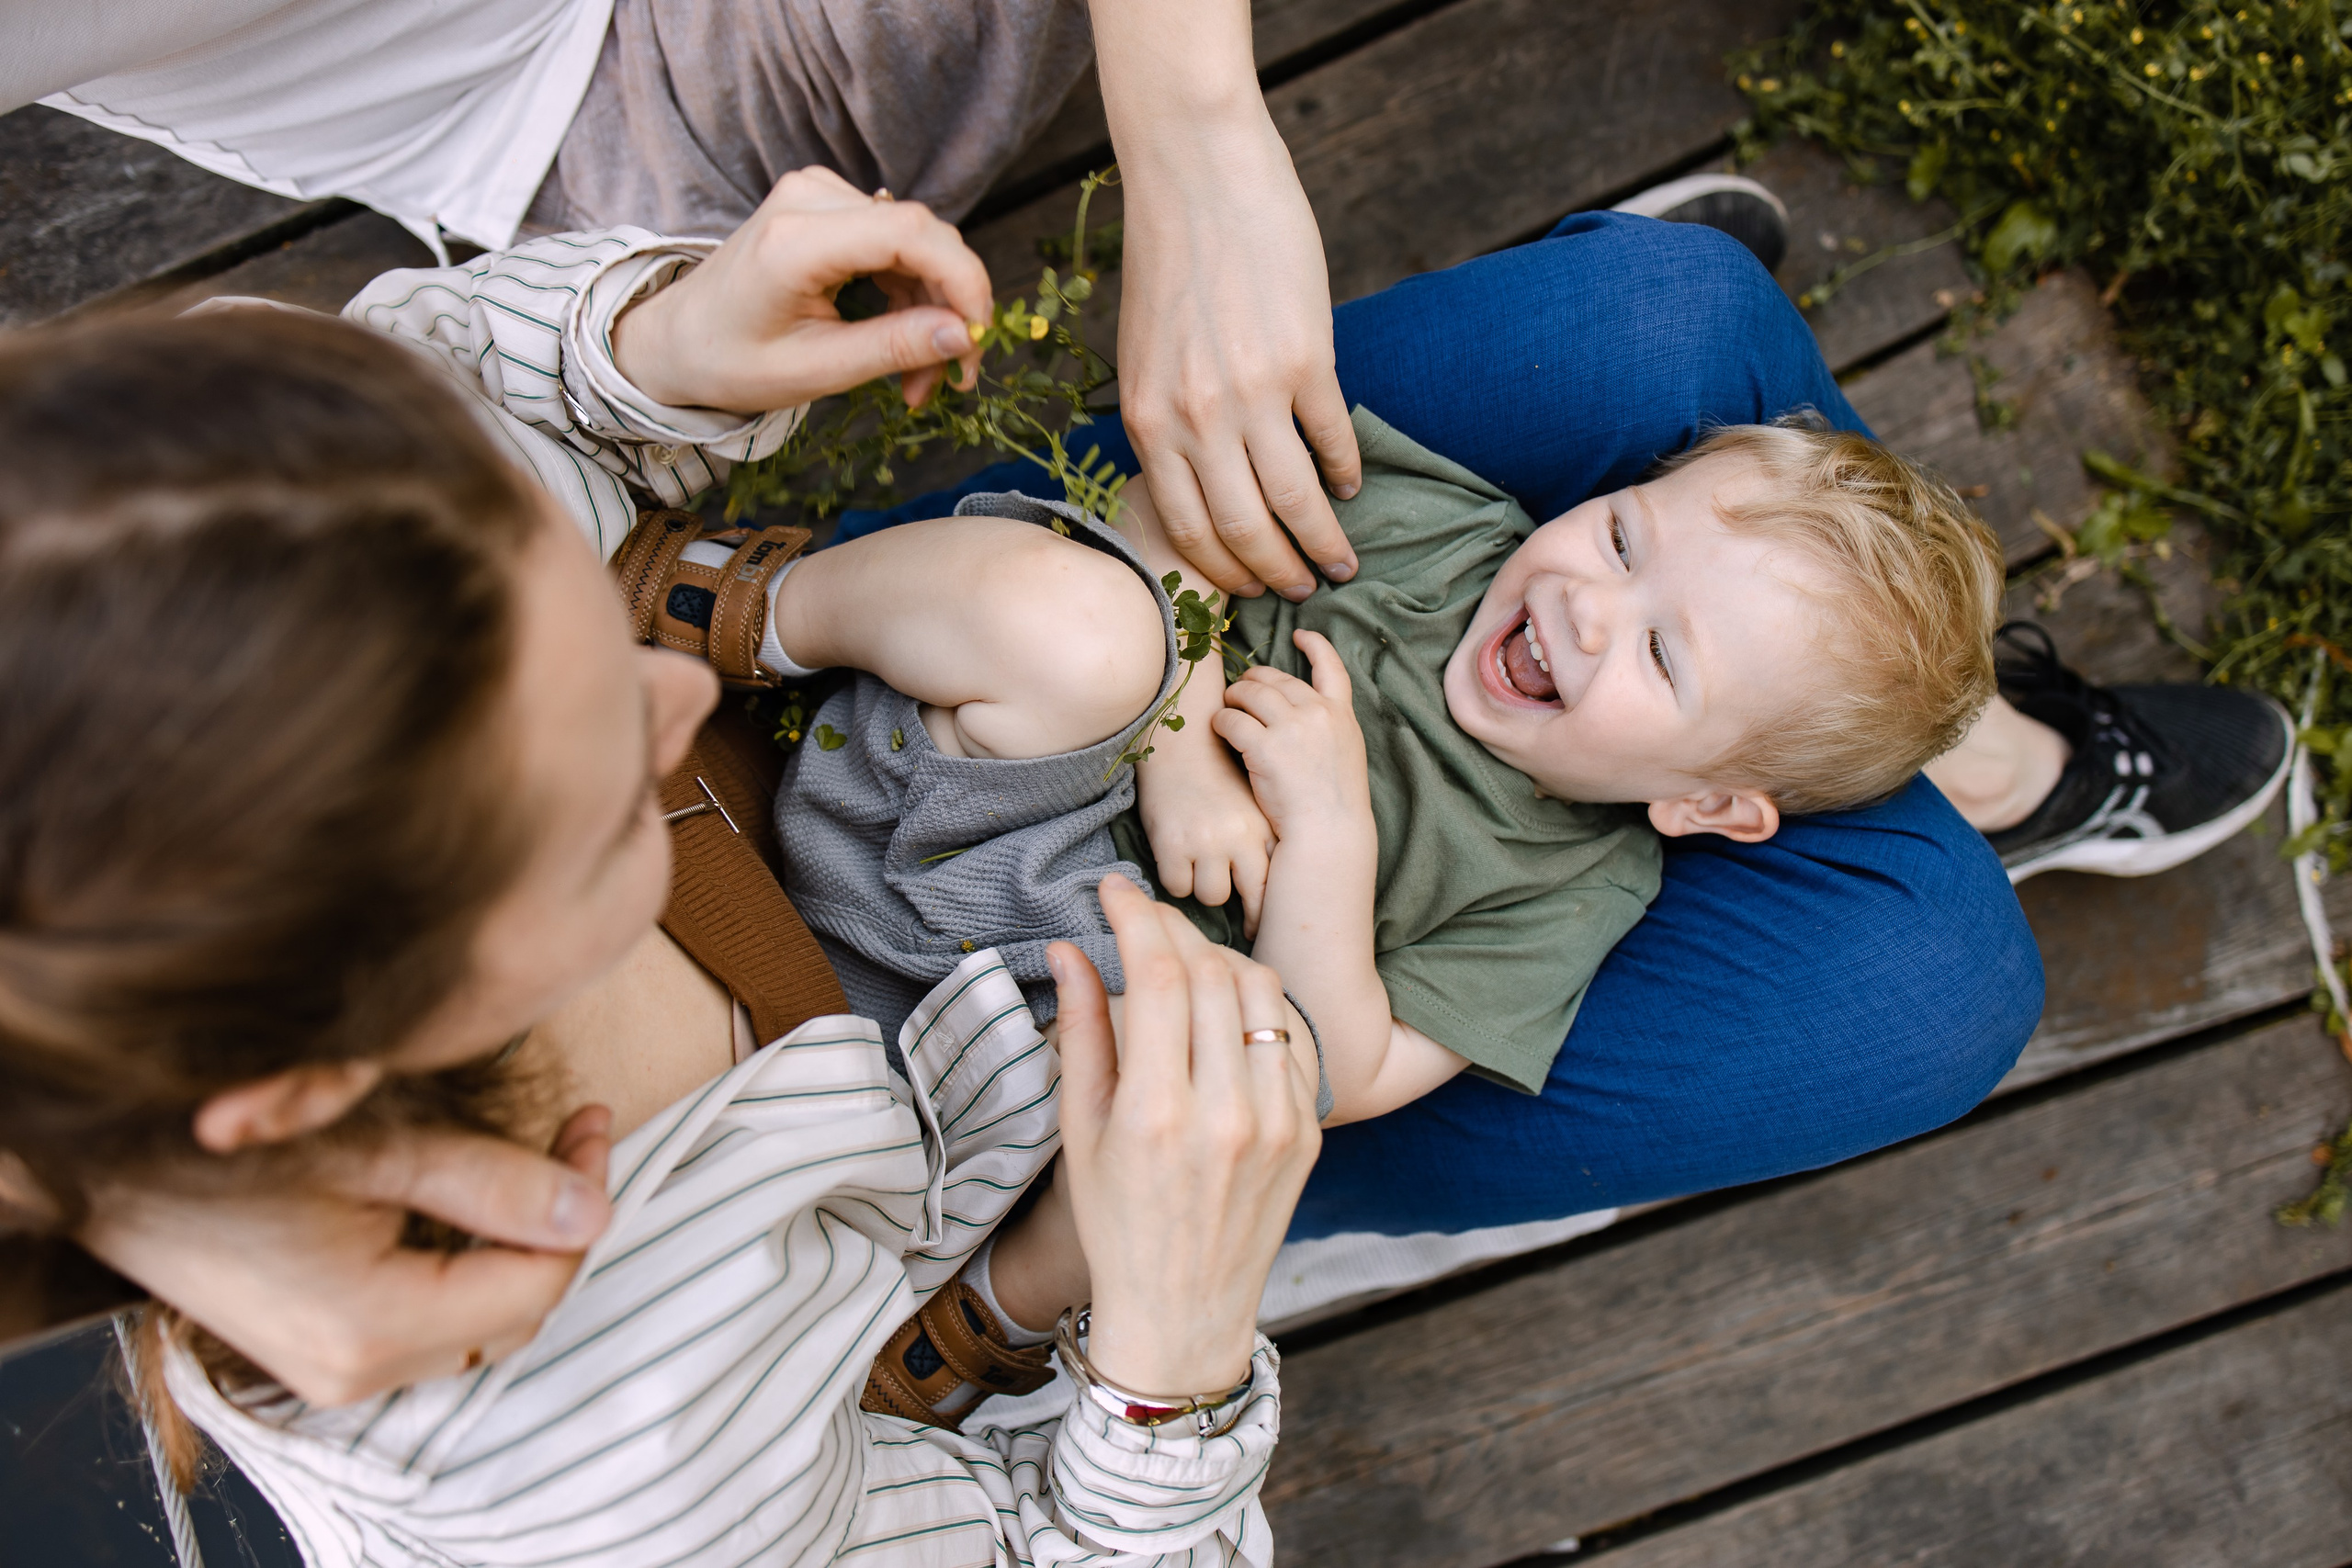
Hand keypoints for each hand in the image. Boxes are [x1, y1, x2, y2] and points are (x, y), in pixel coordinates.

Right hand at [79, 1108, 613, 1405]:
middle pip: (513, 1313)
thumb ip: (495, 1184)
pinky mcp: (320, 1352)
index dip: (582, 1204)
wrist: (115, 1167)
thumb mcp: (379, 1146)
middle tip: (574, 1138)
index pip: (536, 1284)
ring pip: (476, 1322)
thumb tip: (593, 1211)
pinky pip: (428, 1321)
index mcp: (376, 1326)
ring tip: (535, 1161)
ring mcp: (333, 1370)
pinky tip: (470, 1200)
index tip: (594, 1123)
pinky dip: (465, 1265)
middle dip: (556, 1228)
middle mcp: (356, 1371)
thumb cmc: (236, 1142)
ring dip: (515, 1246)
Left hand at [611, 166, 990, 414]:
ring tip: (920, 379)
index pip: (910, 232)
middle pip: (921, 235)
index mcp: (796, 240)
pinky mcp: (826, 205)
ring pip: (916, 244)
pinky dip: (910, 295)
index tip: (981, 340)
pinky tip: (904, 341)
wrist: (678, 340)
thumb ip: (893, 349)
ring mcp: (817, 193)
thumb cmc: (732, 360)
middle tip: (956, 379)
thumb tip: (965, 336)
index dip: (963, 280)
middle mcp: (808, 198)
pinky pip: (895, 244)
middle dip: (951, 309)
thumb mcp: (815, 371)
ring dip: (932, 311)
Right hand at [1051, 875, 1318, 1394]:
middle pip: (1211, 970)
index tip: (1114, 889)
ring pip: (1260, 991)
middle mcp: (1226, 1112)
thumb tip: (1069, 948)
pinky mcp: (1308, 1131)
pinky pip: (1287, 1037)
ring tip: (1183, 962)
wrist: (1184, 1311)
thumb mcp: (1080, 1132)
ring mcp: (1277, 1122)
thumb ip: (1081, 1031)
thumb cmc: (1117, 1224)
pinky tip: (1221, 1014)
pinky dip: (1253, 1009)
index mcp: (1156, 1113)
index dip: (1135, 915)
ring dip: (1218, 959)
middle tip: (1143, 918)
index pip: (1159, 974)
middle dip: (1173, 927)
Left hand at [1115, 110, 1362, 600]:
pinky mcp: (1306, 359)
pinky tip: (1353, 484)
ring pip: (1295, 498)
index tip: (1251, 590)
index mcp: (1148, 420)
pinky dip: (1347, 471)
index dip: (1225, 572)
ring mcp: (1252, 391)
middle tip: (1306, 590)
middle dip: (1279, 573)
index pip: (1187, 529)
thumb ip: (1171, 417)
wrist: (1197, 172)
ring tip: (1343, 560)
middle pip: (1244, 529)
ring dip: (1323, 541)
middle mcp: (1195, 417)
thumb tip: (1208, 476)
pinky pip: (1333, 438)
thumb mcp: (1145, 352)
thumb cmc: (1167, 258)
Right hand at [1136, 745, 1273, 938]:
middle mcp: (1240, 835)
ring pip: (1212, 895)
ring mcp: (1206, 840)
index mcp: (1263, 825)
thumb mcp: (1251, 800)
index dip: (1272, 908)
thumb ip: (1263, 837)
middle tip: (1246, 928)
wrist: (1179, 736)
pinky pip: (1177, 885)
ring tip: (1200, 866)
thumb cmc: (1216, 770)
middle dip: (1248, 912)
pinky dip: (1176, 877)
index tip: (1268, 925)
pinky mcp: (1173, 843)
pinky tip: (1176, 858)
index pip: (1275, 880)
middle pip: (1248, 896)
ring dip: (1205, 885)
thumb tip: (1277, 884)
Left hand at [1210, 631, 1372, 845]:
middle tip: (1241, 688)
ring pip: (1250, 692)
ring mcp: (1292, 727)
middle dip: (1254, 679)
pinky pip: (1231, 720)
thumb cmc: (1332, 805)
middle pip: (1276, 678)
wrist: (1328, 833)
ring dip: (1233, 696)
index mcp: (1341, 715)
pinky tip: (1218, 729)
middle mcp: (1317, 713)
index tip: (1301, 634)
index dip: (1316, 646)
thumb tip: (1298, 712)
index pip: (1331, 668)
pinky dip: (1221, 721)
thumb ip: (1327, 728)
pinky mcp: (1264, 747)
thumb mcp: (1344, 755)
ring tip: (1227, 707)